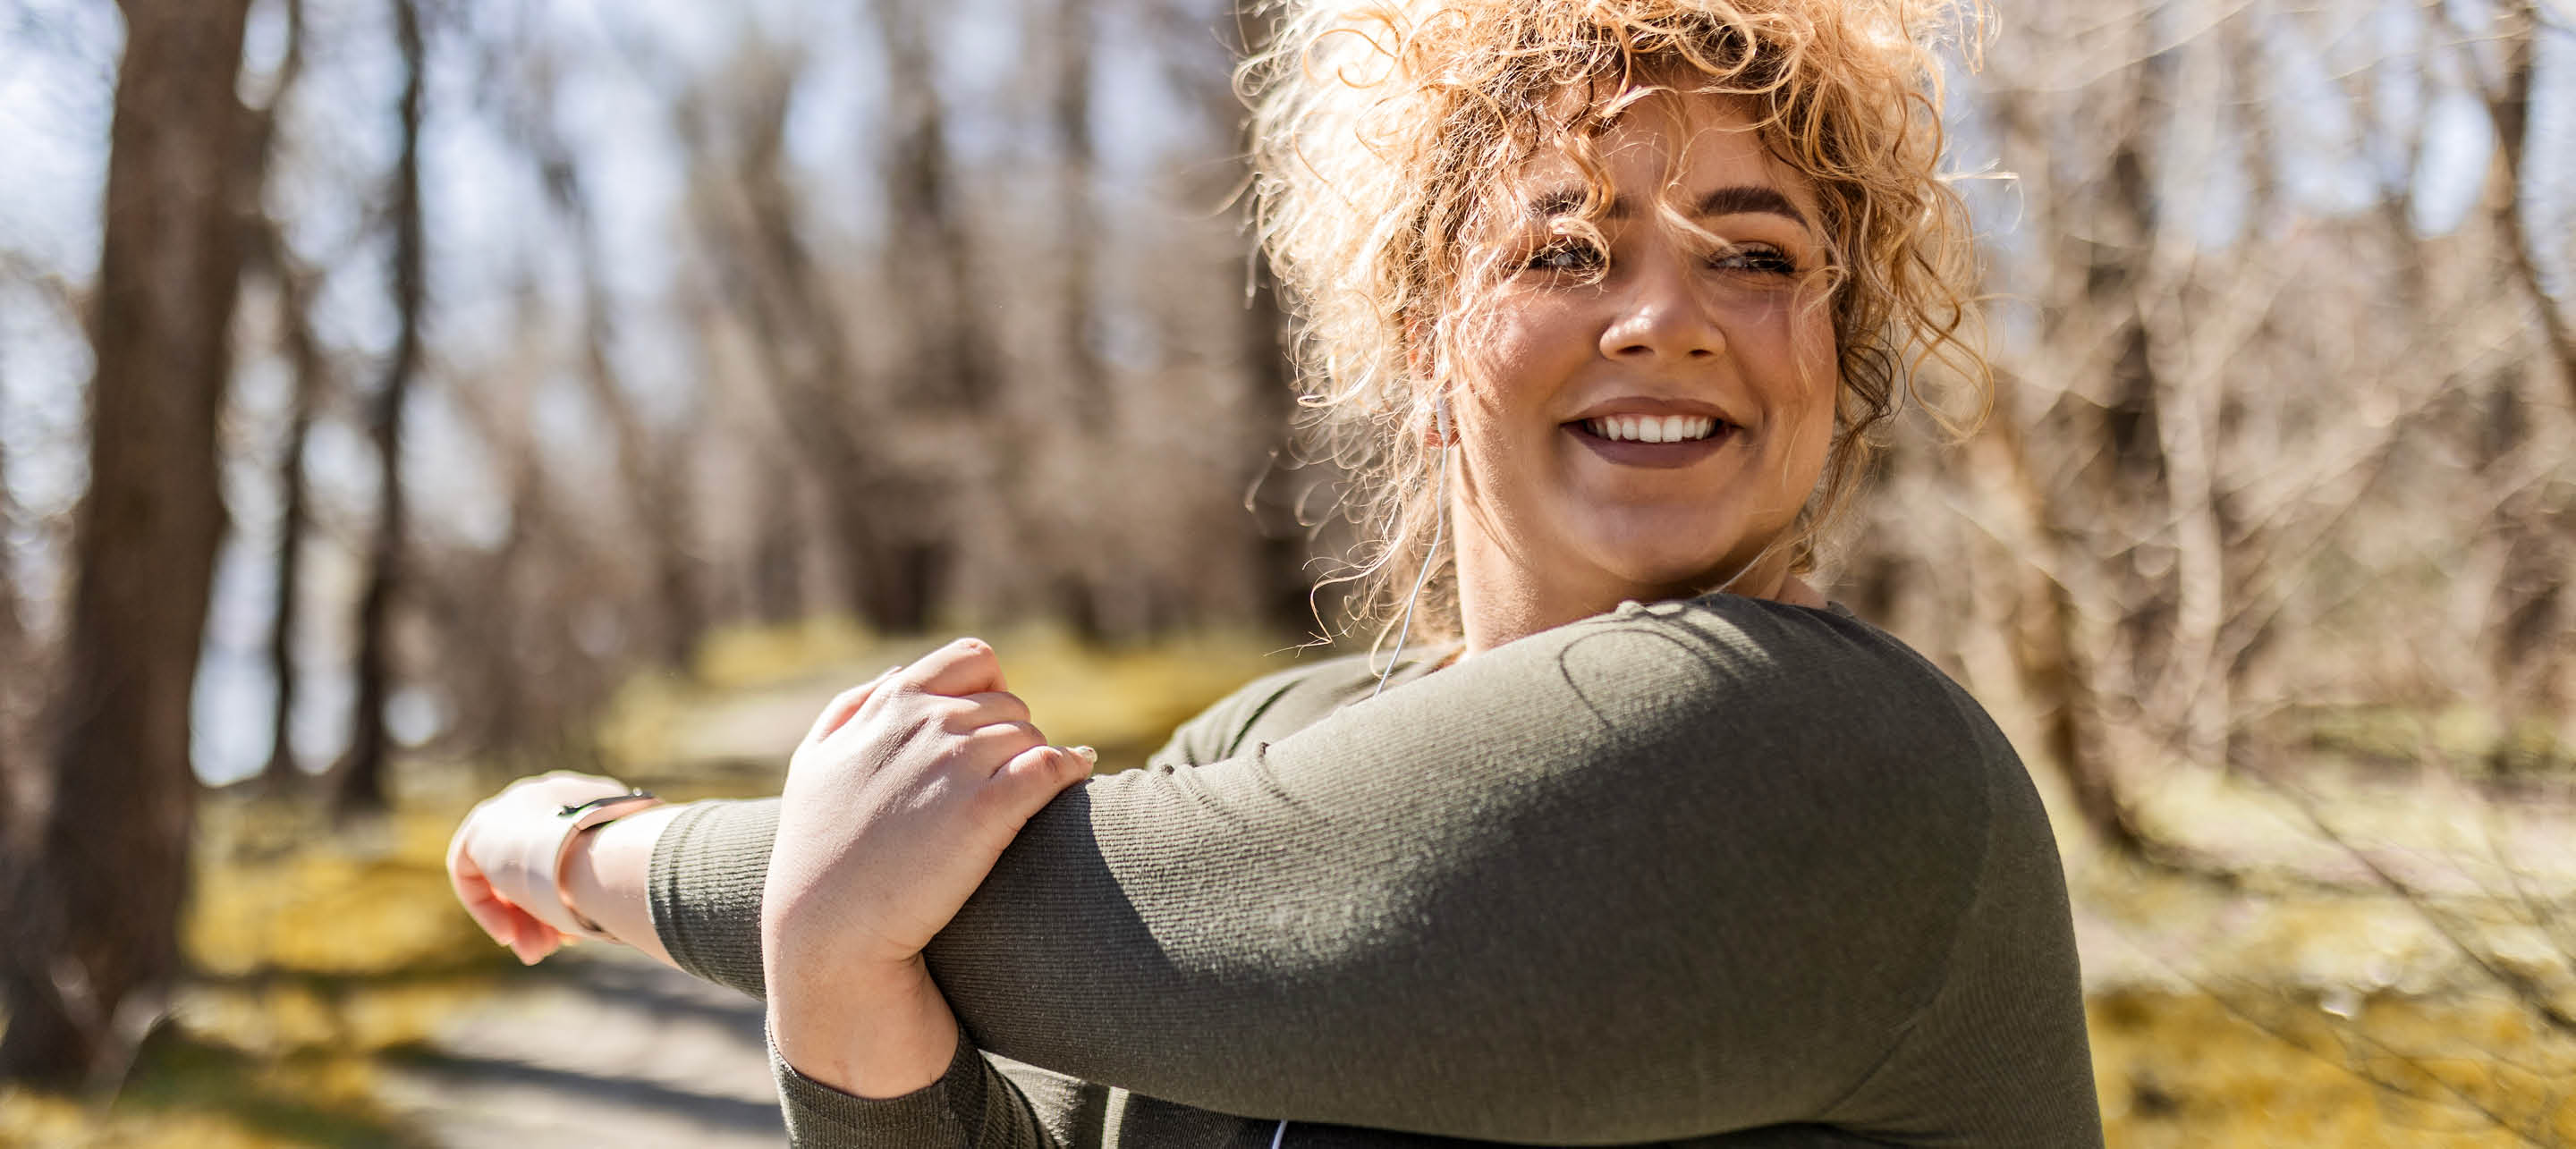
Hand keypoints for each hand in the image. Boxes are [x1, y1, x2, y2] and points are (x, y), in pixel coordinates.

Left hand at [446, 770, 635, 964]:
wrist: (598, 858)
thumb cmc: (621, 876)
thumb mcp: (619, 879)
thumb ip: (603, 882)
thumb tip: (607, 909)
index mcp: (594, 800)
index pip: (570, 853)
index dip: (568, 898)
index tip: (576, 934)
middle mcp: (552, 795)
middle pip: (534, 864)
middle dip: (542, 914)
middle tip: (550, 948)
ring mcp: (516, 805)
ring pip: (508, 872)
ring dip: (521, 918)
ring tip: (535, 951)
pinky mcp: (483, 823)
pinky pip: (475, 872)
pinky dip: (489, 908)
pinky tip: (508, 934)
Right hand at [762, 639, 1095, 973]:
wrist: (826, 932)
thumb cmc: (816, 856)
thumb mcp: (814, 766)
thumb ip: (850, 710)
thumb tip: (899, 676)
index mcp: (891, 705)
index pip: (972, 660)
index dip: (992, 690)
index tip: (991, 729)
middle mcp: (926, 722)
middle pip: (1008, 705)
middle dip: (1013, 736)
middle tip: (1004, 781)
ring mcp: (957, 764)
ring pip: (1032, 736)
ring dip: (1038, 758)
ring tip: (1027, 796)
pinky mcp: (986, 810)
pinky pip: (1051, 766)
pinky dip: (1069, 768)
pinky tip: (1076, 778)